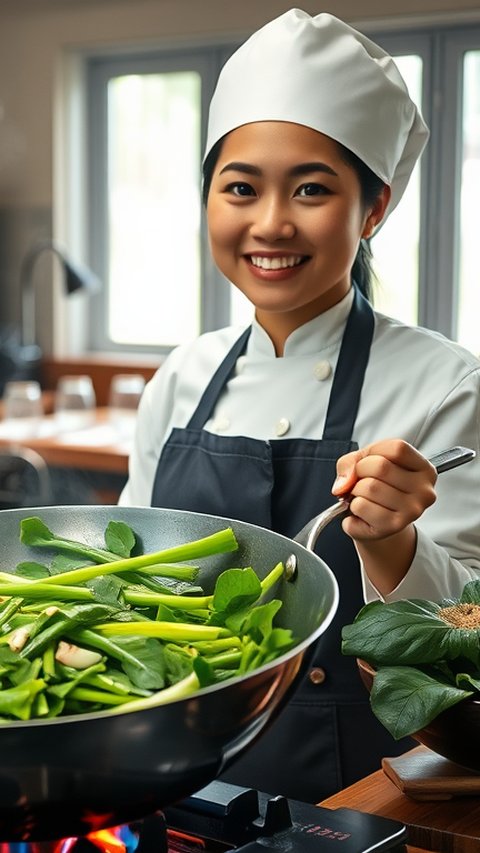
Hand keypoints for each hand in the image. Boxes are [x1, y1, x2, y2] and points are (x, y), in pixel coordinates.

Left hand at [332, 440, 437, 594]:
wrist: (376, 524)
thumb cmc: (374, 487)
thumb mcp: (363, 463)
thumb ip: (350, 462)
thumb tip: (344, 482)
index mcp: (424, 469)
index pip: (397, 448)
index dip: (374, 451)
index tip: (368, 461)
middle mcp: (424, 491)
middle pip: (381, 466)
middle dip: (359, 471)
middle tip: (360, 481)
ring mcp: (411, 511)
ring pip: (370, 487)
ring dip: (355, 491)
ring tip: (362, 497)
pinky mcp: (394, 526)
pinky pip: (361, 506)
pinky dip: (352, 506)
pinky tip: (361, 511)